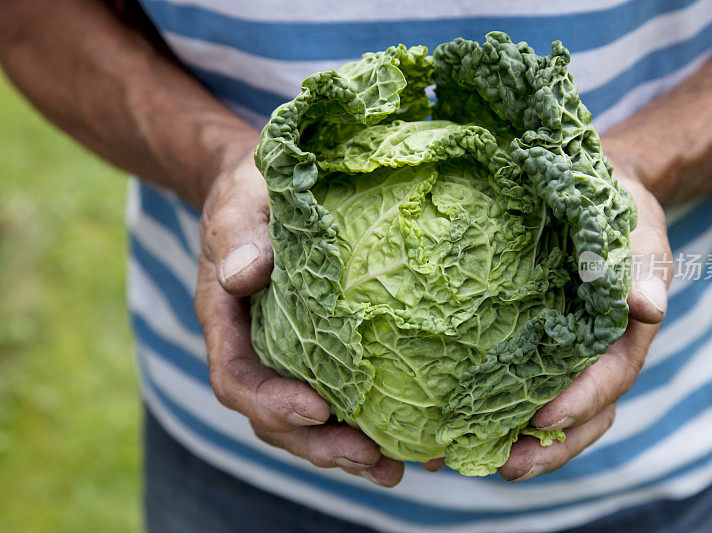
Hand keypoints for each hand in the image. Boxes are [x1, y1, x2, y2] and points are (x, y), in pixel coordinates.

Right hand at [194, 144, 403, 486]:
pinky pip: (337, 397)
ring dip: (346, 451)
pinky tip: (410, 438)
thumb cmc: (251, 192)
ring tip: (394, 469)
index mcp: (226, 322)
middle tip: (371, 459)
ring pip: (306, 422)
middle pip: (274, 420)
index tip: (318, 409)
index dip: (272, 403)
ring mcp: (286, 358)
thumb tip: (244, 275)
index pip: (236, 379)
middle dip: (319, 446)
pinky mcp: (320, 353)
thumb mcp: (241, 203)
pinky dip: (366, 423)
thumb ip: (240, 235)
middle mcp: (254, 351)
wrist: (263, 191)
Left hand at [497, 174, 673, 482]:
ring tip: (468, 461)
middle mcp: (595, 357)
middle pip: (582, 417)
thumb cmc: (616, 211)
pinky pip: (515, 389)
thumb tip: (647, 306)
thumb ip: (644, 265)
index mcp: (624, 335)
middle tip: (506, 467)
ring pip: (549, 416)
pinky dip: (489, 415)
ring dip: (515, 445)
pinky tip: (446, 433)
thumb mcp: (636, 229)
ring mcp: (563, 359)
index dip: (580, 403)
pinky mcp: (531, 350)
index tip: (542, 419)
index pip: (609, 379)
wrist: (588, 194)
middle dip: (548, 448)